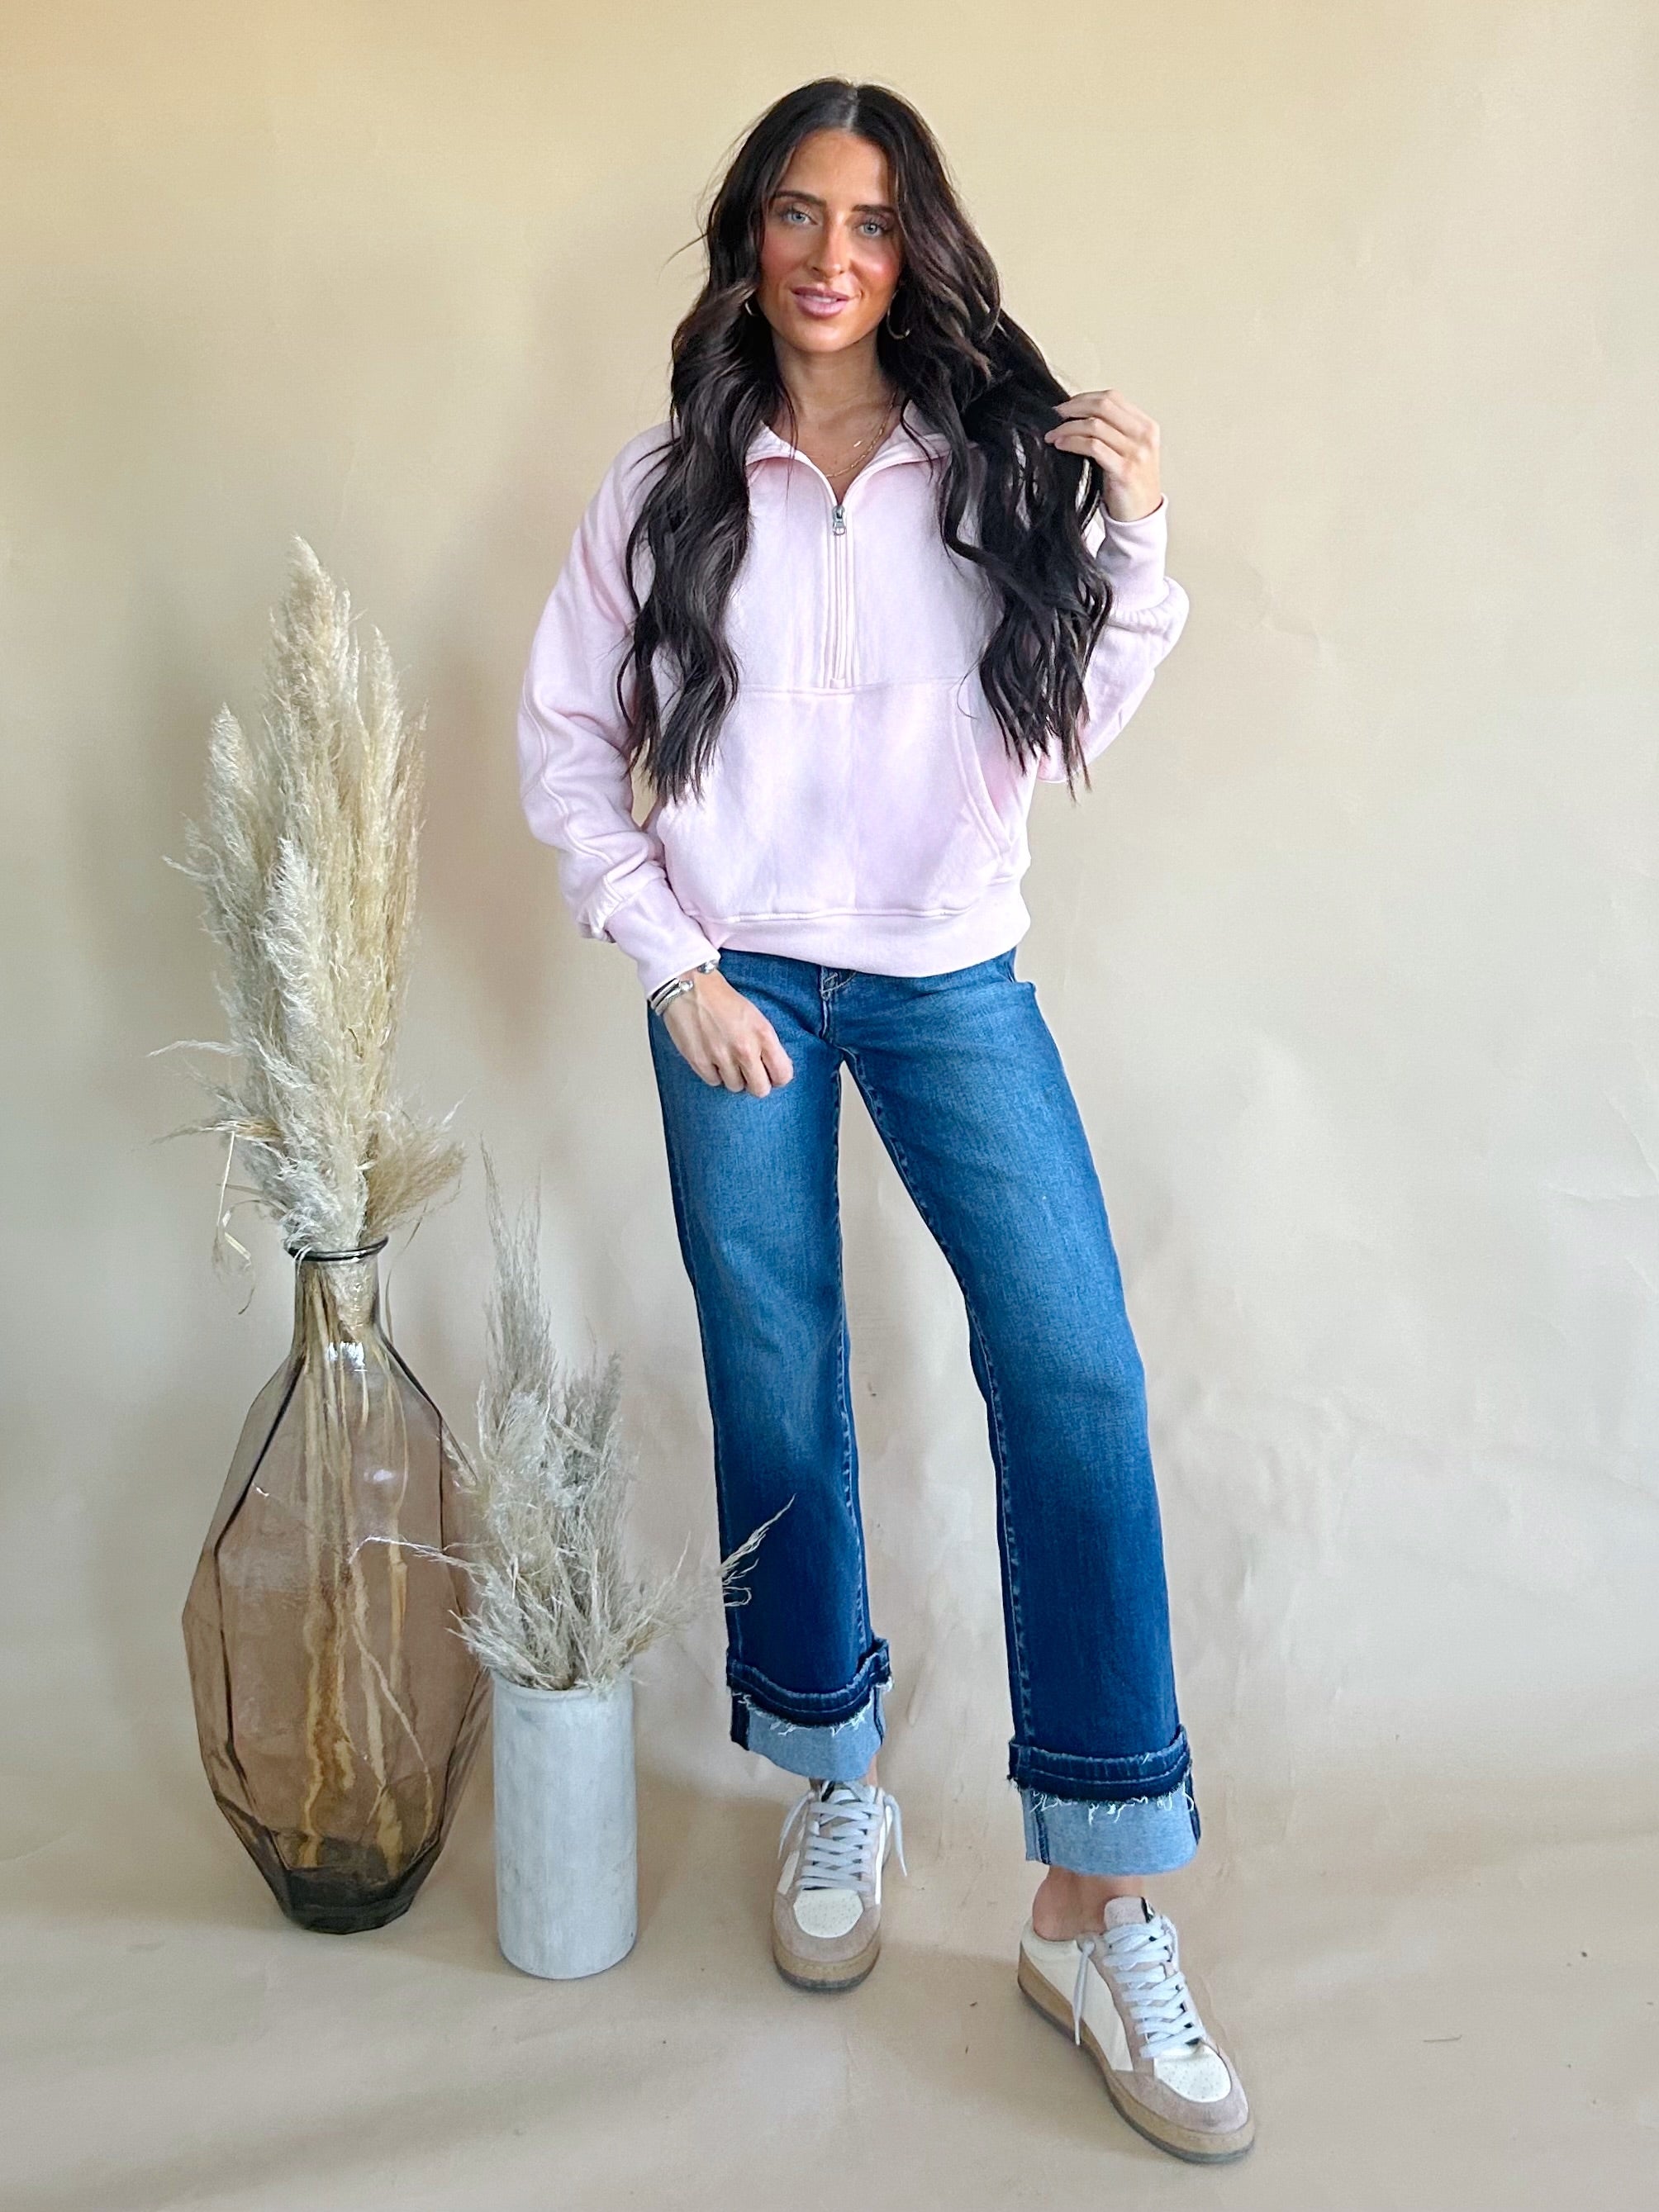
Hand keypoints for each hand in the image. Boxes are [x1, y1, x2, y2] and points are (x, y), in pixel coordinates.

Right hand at [662, 968, 794, 1095]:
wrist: (690, 986)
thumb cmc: (723, 999)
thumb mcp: (756, 1017)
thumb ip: (767, 1044)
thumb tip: (776, 1068)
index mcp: (763, 1034)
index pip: (783, 1074)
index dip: (778, 1077)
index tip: (771, 1074)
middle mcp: (744, 1048)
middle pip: (760, 1089)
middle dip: (756, 1083)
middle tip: (749, 1072)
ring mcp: (721, 1057)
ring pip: (736, 1087)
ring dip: (733, 1077)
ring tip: (726, 1058)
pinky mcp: (699, 1061)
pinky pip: (714, 1082)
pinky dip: (714, 1073)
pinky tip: (711, 1057)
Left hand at [1044, 389, 1162, 522]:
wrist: (1141, 516)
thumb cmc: (1129, 485)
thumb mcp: (1128, 451)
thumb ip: (1112, 431)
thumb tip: (1076, 414)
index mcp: (1146, 426)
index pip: (1112, 398)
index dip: (1084, 398)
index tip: (1065, 407)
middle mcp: (1144, 436)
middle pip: (1103, 406)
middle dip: (1073, 408)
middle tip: (1054, 416)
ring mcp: (1136, 453)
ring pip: (1095, 425)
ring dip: (1067, 427)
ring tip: (1052, 435)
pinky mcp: (1124, 471)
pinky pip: (1093, 447)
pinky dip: (1072, 442)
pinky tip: (1060, 445)